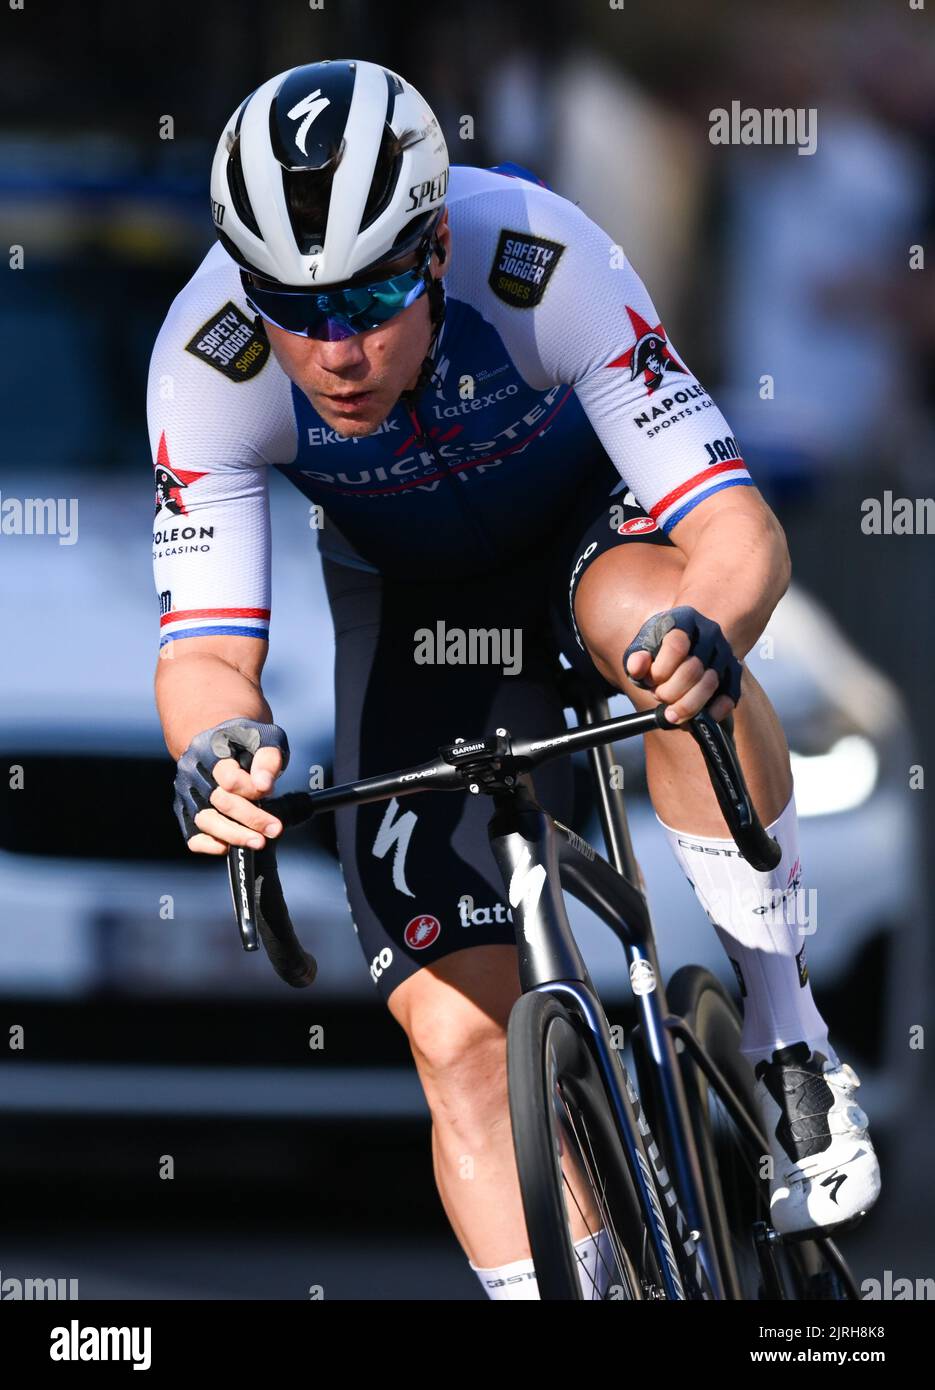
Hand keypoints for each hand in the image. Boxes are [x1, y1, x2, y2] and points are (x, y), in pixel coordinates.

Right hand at [173, 718, 288, 854]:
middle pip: (219, 802)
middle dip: (251, 819)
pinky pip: (192, 836)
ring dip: (234, 835)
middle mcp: (194, 772)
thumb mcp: (265, 739)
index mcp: (211, 750)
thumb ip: (268, 759)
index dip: (251, 789)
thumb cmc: (246, 742)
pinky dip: (210, 845)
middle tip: (275, 829)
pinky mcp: (185, 811)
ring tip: (258, 841)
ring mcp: (187, 793)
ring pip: (205, 821)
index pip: (229, 778)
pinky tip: (229, 846)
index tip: (268, 791)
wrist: (218, 739)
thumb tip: (263, 785)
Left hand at [623, 607, 740, 724]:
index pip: (677, 646)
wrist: (686, 644)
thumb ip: (637, 659)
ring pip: (710, 684)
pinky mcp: (734, 672)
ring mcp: (724, 652)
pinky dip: (714, 711)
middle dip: (671, 691)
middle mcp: (709, 633)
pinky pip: (730, 695)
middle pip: (693, 669)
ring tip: (672, 713)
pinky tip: (698, 719)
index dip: (661, 670)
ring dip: (688, 705)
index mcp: (684, 620)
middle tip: (659, 697)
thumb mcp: (643, 648)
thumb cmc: (660, 649)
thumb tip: (637, 668)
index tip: (651, 682)